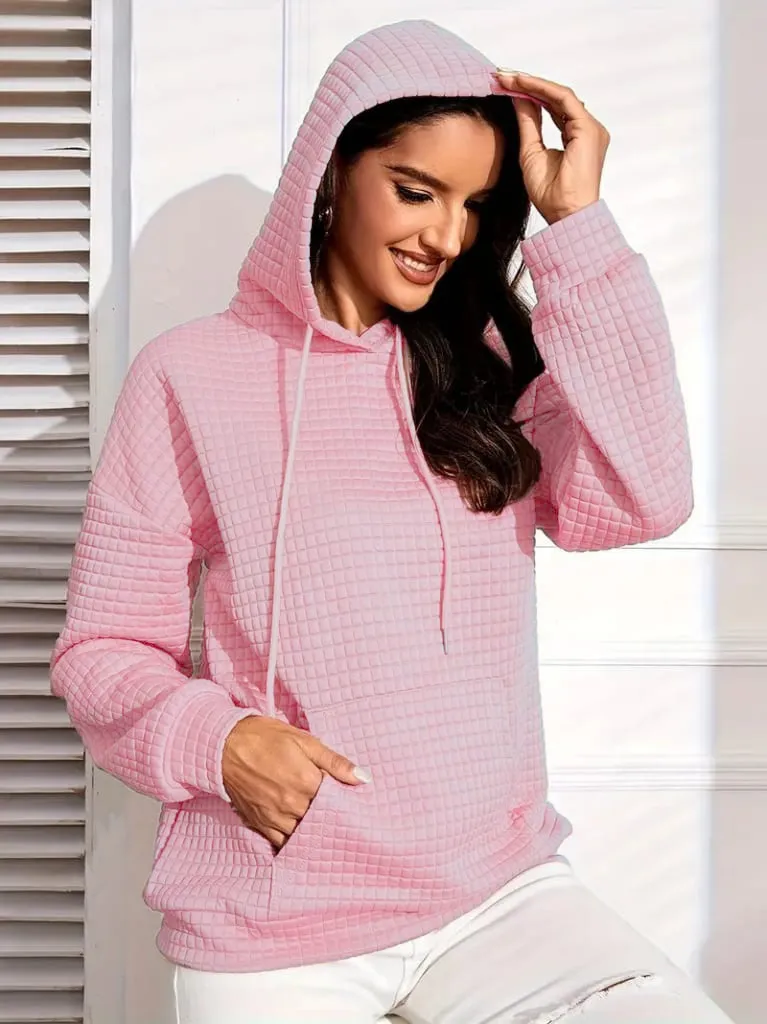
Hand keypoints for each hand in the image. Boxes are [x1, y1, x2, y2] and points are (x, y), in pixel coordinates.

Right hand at [222, 716, 370, 850]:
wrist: (223, 745)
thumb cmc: (264, 738)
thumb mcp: (304, 740)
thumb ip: (334, 761)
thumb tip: (363, 778)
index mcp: (306, 782)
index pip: (338, 803)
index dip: (346, 803)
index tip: (352, 802)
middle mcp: (292, 805)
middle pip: (322, 822)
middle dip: (332, 819)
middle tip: (340, 816)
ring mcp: (275, 818)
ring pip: (303, 836)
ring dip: (313, 832)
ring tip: (322, 827)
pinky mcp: (260, 825)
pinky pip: (281, 843)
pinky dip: (292, 841)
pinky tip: (300, 834)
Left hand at [494, 70, 609, 224]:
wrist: (565, 214)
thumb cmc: (551, 194)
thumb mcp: (531, 151)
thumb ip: (528, 124)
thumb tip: (518, 98)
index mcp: (577, 136)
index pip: (552, 107)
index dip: (529, 94)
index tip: (505, 86)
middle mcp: (587, 129)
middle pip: (556, 98)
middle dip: (528, 84)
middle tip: (502, 75)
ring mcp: (590, 128)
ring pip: (559, 95)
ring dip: (531, 83)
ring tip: (507, 77)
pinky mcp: (588, 128)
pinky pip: (562, 99)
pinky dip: (541, 89)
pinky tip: (521, 84)